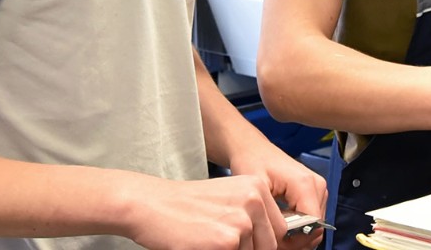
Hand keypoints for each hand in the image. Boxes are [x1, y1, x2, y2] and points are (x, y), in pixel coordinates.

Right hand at [124, 172, 284, 249]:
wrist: (150, 204)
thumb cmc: (184, 206)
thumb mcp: (226, 201)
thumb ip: (251, 217)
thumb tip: (272, 245)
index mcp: (257, 187)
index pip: (280, 229)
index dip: (265, 244)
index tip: (246, 244)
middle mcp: (255, 200)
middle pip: (270, 246)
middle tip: (222, 244)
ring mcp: (243, 220)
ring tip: (209, 243)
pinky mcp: (227, 241)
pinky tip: (202, 246)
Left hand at [229, 131, 327, 243]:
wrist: (253, 149)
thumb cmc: (252, 164)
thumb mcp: (258, 192)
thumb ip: (274, 218)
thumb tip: (285, 239)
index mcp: (305, 183)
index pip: (313, 224)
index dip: (296, 239)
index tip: (276, 242)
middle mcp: (317, 185)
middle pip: (315, 226)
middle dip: (295, 239)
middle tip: (271, 238)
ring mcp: (318, 188)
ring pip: (314, 225)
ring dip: (296, 234)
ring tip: (273, 228)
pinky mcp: (315, 192)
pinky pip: (311, 219)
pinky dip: (297, 226)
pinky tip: (279, 222)